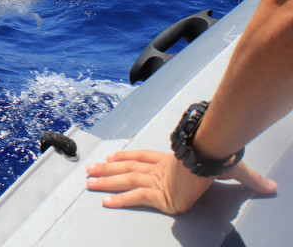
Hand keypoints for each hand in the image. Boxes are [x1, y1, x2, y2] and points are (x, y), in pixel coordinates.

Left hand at [86, 150, 276, 214]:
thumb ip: (245, 179)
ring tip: (88, 181)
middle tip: (88, 170)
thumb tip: (269, 186)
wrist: (212, 156)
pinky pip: (136, 198)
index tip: (112, 157)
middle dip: (107, 169)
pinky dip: (121, 199)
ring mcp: (157, 180)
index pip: (143, 157)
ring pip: (126, 180)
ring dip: (106, 181)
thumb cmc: (218, 158)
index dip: (126, 157)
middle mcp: (159, 169)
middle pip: (127, 168)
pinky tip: (106, 202)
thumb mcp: (229, 169)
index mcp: (170, 161)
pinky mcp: (159, 193)